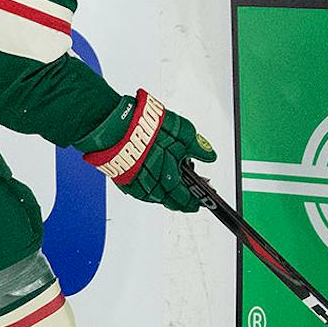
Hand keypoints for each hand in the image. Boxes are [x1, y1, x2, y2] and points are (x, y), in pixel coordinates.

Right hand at [77, 90, 216, 212]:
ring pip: (153, 196)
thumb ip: (198, 147)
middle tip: (188, 197)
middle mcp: (151, 185)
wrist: (116, 124)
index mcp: (168, 179)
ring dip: (163, 194)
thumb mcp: (183, 133)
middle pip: (169, 200)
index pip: (185, 198)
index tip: (200, 201)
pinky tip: (151, 181)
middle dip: (180, 200)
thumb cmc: (146, 128)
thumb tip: (210, 155)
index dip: (194, 201)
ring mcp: (135, 183)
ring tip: (170, 186)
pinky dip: (148, 188)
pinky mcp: (122, 178)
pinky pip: (138, 190)